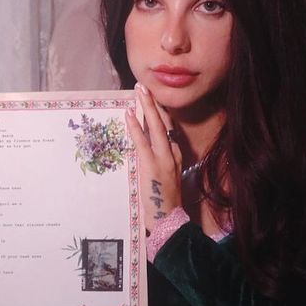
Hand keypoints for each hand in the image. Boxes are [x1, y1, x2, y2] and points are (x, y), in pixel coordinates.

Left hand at [124, 83, 182, 231]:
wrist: (168, 218)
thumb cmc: (163, 201)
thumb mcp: (164, 177)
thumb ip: (158, 160)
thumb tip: (144, 147)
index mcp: (176, 155)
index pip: (169, 128)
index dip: (161, 111)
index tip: (153, 97)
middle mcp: (172, 153)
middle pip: (163, 122)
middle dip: (153, 102)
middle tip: (144, 86)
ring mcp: (162, 158)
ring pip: (155, 126)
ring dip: (146, 107)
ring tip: (139, 91)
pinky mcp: (151, 164)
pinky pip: (141, 141)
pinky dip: (135, 126)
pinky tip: (130, 114)